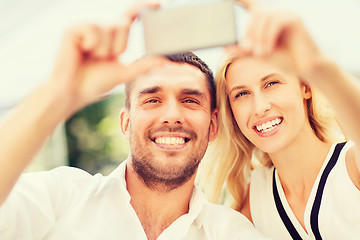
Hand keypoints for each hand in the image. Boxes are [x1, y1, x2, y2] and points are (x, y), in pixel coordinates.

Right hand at [49, 2, 164, 112]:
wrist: (72, 92)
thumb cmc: (95, 83)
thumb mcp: (124, 72)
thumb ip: (144, 65)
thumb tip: (165, 60)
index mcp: (111, 37)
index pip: (129, 17)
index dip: (144, 8)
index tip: (160, 4)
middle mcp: (99, 28)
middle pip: (122, 24)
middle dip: (118, 46)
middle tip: (103, 59)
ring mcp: (85, 27)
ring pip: (108, 27)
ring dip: (104, 49)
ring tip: (91, 57)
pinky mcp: (73, 29)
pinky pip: (93, 29)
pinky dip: (92, 45)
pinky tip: (82, 52)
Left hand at [230, 0, 323, 74]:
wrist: (304, 68)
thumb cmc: (283, 59)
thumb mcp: (258, 54)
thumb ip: (242, 50)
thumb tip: (225, 47)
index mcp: (265, 20)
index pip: (249, 3)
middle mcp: (275, 13)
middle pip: (255, 13)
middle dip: (249, 32)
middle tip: (249, 50)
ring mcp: (285, 14)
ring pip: (264, 17)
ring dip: (258, 37)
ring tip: (260, 54)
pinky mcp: (294, 19)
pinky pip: (275, 22)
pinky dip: (268, 37)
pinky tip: (268, 50)